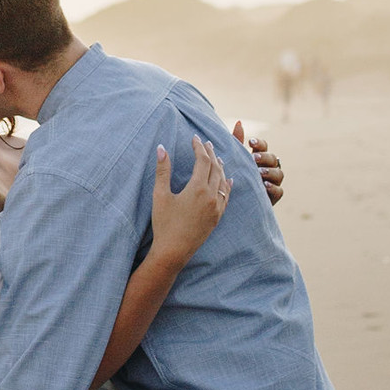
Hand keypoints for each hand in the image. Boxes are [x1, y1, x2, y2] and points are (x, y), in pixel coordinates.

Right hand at [149, 135, 231, 262]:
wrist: (174, 251)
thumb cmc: (164, 224)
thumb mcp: (160, 195)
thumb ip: (162, 170)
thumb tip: (161, 148)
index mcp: (198, 188)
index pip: (203, 160)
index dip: (199, 147)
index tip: (195, 138)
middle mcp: (211, 196)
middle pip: (215, 168)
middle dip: (210, 153)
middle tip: (206, 143)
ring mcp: (217, 207)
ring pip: (223, 181)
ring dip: (220, 167)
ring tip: (217, 157)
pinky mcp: (217, 217)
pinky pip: (227, 196)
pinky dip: (228, 184)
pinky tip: (229, 180)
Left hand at [238, 121, 283, 204]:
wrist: (230, 205)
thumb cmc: (232, 178)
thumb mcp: (233, 160)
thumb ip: (237, 142)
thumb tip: (239, 122)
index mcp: (258, 157)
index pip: (264, 146)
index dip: (259, 143)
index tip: (250, 143)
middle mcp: (268, 168)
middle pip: (273, 158)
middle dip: (264, 157)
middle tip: (254, 158)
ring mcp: (272, 182)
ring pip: (279, 173)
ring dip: (270, 172)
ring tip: (259, 173)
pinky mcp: (273, 196)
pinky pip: (279, 191)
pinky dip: (273, 187)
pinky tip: (264, 185)